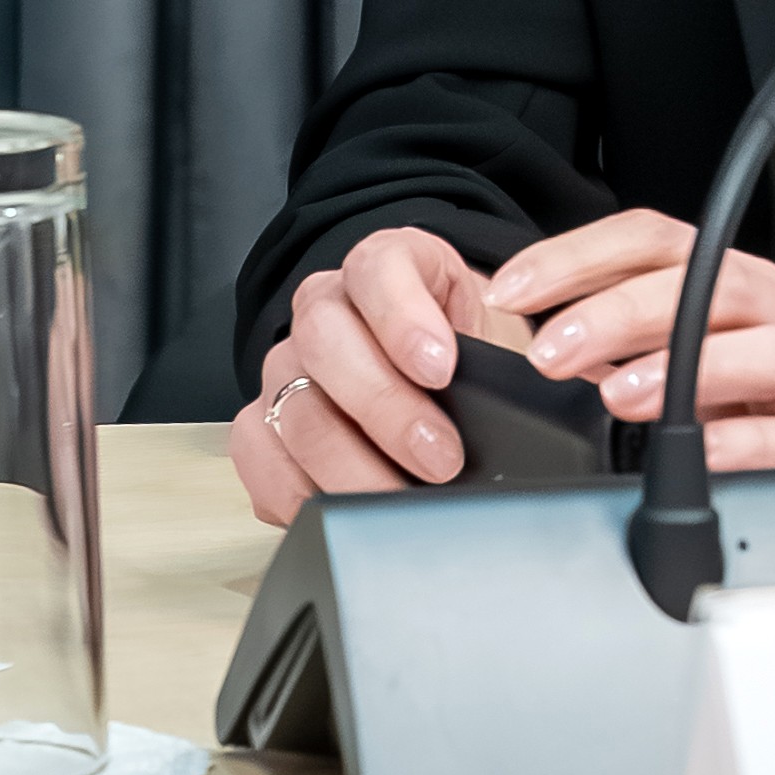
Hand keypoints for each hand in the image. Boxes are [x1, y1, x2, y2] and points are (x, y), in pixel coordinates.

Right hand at [230, 227, 510, 527]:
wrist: (441, 386)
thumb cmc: (467, 359)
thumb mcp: (494, 341)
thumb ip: (496, 356)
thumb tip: (516, 398)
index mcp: (389, 265)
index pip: (378, 267)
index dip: (403, 316)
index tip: (442, 368)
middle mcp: (325, 307)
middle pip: (325, 339)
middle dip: (387, 408)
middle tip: (440, 458)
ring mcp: (286, 365)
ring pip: (295, 408)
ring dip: (352, 466)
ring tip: (403, 499)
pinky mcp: (261, 423)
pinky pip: (258, 456)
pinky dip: (300, 492)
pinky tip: (344, 509)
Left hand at [488, 211, 774, 471]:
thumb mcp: (714, 351)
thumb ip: (638, 342)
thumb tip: (552, 340)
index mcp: (736, 284)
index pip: (656, 239)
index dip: (580, 255)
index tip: (515, 290)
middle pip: (708, 282)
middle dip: (621, 309)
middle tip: (553, 348)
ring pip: (765, 348)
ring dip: (686, 366)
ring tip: (619, 396)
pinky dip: (748, 442)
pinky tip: (701, 450)